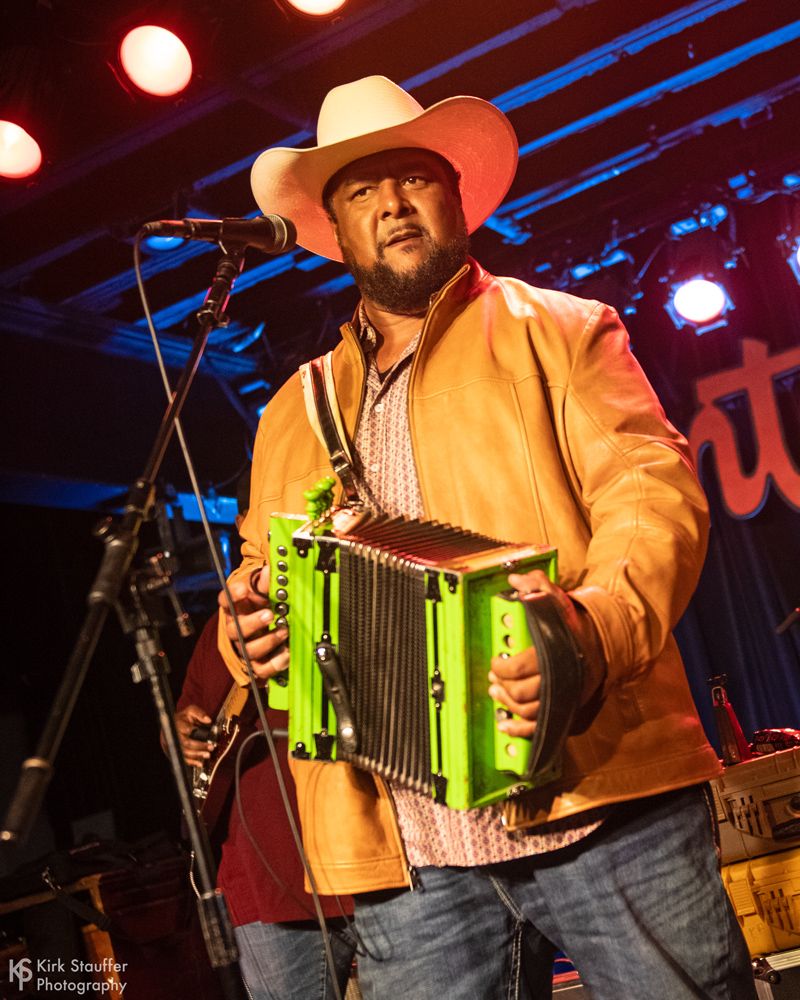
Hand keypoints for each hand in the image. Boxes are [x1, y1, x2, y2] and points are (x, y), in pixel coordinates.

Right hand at [165, 704, 213, 768]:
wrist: (169, 726)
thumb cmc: (182, 718)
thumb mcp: (190, 711)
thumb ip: (199, 713)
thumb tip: (208, 720)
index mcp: (178, 723)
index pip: (187, 730)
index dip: (198, 734)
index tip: (209, 738)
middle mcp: (174, 735)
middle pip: (186, 743)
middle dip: (199, 746)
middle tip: (211, 748)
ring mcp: (172, 745)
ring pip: (184, 753)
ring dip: (196, 755)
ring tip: (207, 755)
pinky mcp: (173, 752)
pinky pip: (182, 759)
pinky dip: (191, 762)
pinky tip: (200, 763)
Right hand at [218, 567, 289, 679]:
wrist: (262, 634)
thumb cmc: (259, 610)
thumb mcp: (261, 596)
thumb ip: (264, 584)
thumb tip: (270, 570)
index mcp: (235, 610)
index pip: (225, 601)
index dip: (231, 595)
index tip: (243, 588)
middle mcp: (237, 631)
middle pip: (236, 630)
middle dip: (253, 622)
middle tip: (269, 614)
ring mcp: (246, 648)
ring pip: (249, 650)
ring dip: (268, 640)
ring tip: (284, 631)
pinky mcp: (257, 664)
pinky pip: (263, 668)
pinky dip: (277, 661)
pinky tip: (287, 651)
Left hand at [488, 569, 604, 738]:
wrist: (603, 643)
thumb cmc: (575, 624)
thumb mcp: (557, 599)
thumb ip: (536, 586)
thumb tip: (514, 579)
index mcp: (555, 653)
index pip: (520, 667)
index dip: (501, 666)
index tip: (496, 659)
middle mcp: (559, 679)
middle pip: (522, 692)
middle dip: (502, 685)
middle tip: (493, 676)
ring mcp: (563, 697)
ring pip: (529, 711)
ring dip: (507, 704)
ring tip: (496, 692)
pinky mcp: (564, 708)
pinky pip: (539, 727)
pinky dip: (519, 730)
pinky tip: (505, 725)